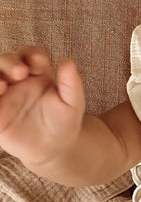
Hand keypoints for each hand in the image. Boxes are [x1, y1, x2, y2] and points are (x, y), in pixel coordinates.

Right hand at [0, 47, 85, 168]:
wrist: (55, 146)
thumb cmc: (65, 120)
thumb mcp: (73, 102)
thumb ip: (71, 83)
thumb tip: (68, 61)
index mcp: (38, 73)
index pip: (31, 55)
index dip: (32, 55)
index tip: (38, 62)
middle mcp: (18, 81)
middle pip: (7, 61)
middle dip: (10, 62)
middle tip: (20, 72)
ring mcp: (4, 95)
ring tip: (2, 85)